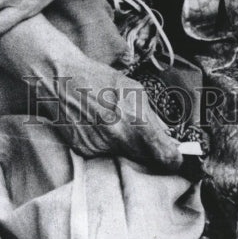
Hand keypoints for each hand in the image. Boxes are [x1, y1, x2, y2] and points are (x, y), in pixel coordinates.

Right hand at [36, 51, 183, 171]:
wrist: (60, 81)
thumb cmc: (98, 79)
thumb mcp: (133, 89)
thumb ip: (152, 116)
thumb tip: (167, 136)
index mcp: (135, 119)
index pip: (164, 155)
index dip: (174, 159)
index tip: (177, 158)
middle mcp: (118, 137)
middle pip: (146, 158)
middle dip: (149, 149)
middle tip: (143, 133)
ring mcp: (100, 147)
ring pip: (124, 155)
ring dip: (126, 144)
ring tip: (113, 122)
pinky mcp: (85, 151)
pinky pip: (104, 153)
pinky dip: (106, 143)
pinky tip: (98, 125)